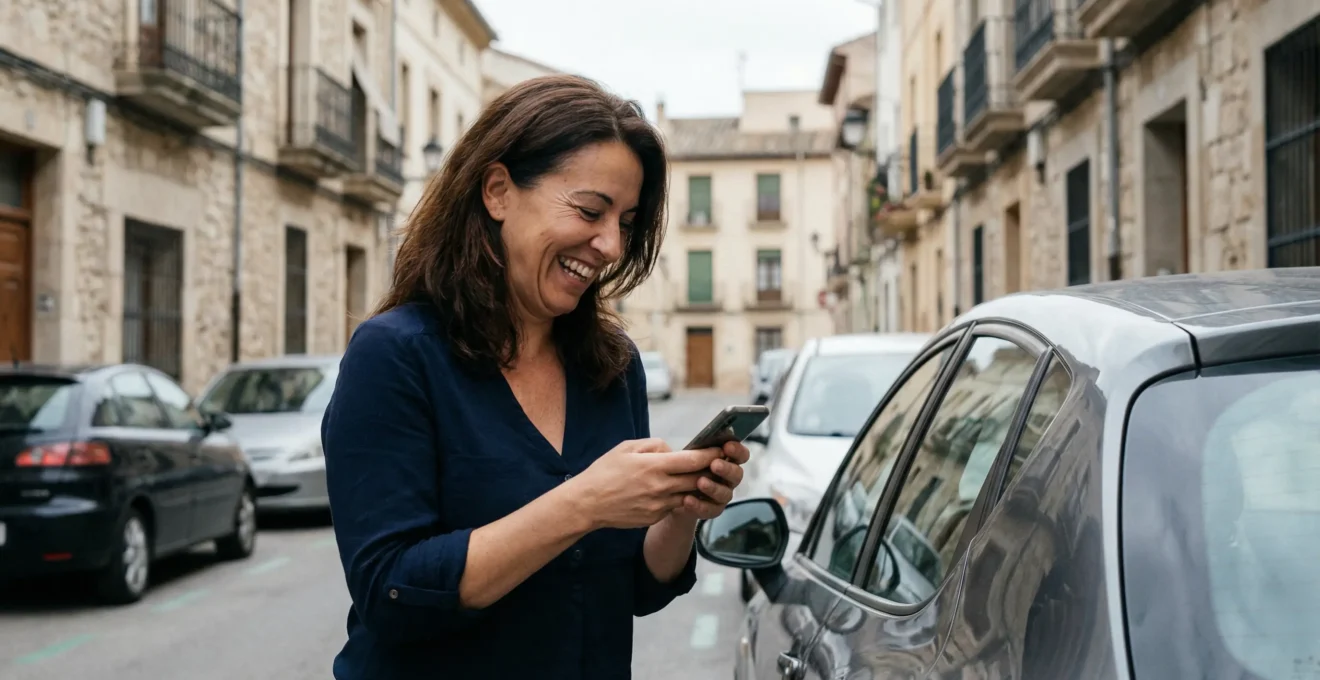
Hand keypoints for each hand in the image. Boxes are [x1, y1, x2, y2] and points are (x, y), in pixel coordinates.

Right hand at [571, 438, 723, 529]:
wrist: (587, 504)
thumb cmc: (605, 472)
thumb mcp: (627, 448)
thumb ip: (655, 446)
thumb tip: (673, 450)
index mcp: (654, 466)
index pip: (694, 460)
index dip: (711, 454)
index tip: (721, 449)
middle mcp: (660, 487)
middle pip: (698, 479)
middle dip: (710, 470)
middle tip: (719, 462)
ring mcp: (659, 505)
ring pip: (689, 494)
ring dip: (697, 486)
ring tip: (701, 476)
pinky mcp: (655, 517)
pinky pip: (674, 505)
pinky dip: (678, 497)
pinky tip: (675, 490)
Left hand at [674, 440, 749, 520]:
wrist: (674, 494)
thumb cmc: (685, 468)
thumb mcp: (688, 455)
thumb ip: (695, 449)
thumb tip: (694, 440)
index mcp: (727, 461)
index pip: (741, 455)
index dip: (737, 450)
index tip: (727, 446)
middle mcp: (729, 478)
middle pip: (737, 474)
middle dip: (727, 469)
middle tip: (715, 464)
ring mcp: (722, 495)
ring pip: (725, 493)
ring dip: (713, 487)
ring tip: (700, 482)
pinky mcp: (713, 509)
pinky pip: (710, 509)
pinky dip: (699, 505)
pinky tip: (687, 499)